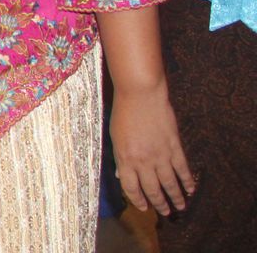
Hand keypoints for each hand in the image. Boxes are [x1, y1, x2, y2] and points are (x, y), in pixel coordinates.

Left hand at [110, 86, 192, 214]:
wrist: (140, 94)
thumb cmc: (123, 113)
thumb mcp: (115, 137)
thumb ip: (120, 157)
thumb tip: (122, 174)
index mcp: (125, 158)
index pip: (131, 187)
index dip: (137, 200)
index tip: (143, 207)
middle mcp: (143, 161)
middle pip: (152, 189)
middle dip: (159, 204)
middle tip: (165, 213)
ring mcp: (161, 155)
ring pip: (170, 183)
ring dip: (175, 197)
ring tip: (180, 207)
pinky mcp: (174, 147)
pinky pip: (182, 169)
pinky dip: (187, 181)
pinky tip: (190, 189)